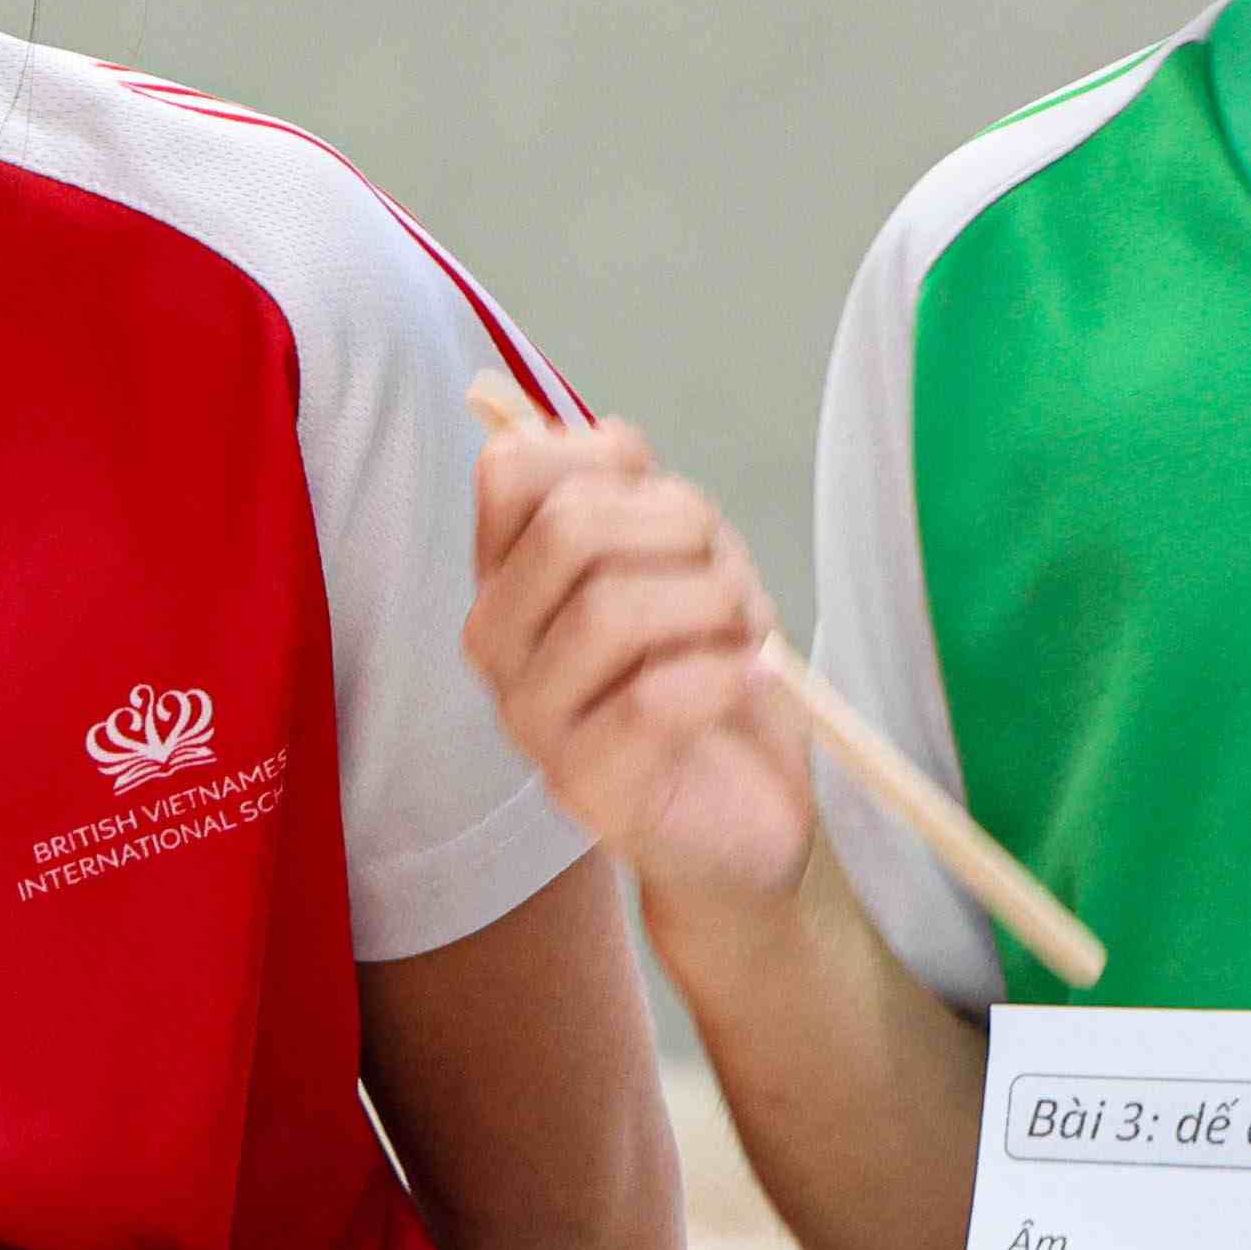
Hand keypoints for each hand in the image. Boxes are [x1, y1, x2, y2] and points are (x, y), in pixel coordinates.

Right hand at [464, 414, 816, 912]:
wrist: (746, 814)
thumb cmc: (710, 677)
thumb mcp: (684, 562)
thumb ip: (636, 498)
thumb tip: (609, 436)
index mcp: (511, 577)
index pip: (508, 471)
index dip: (602, 456)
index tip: (661, 493)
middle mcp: (499, 644)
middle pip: (568, 529)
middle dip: (680, 528)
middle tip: (728, 573)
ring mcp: (532, 720)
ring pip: (610, 611)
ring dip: (713, 604)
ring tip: (746, 634)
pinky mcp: (586, 786)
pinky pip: (651, 700)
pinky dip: (725, 675)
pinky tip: (751, 678)